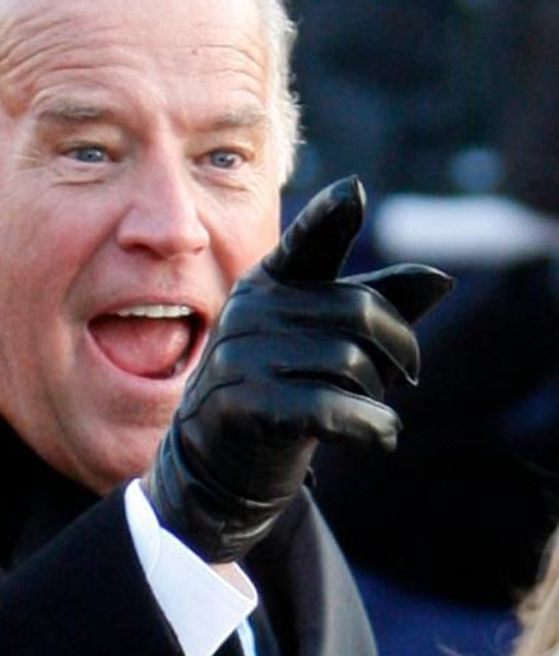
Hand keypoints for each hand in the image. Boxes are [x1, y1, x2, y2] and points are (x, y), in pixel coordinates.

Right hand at [144, 177, 452, 562]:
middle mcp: (250, 310)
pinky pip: (334, 406)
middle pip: (360, 313)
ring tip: (364, 412)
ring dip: (378, 396)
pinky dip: (373, 427)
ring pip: (352, 362)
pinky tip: (381, 437)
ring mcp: (241, 356)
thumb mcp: (322, 342)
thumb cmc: (281, 390)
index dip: (330, 216)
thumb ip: (377, 306)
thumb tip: (440, 279)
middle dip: (397, 351)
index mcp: (268, 284)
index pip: (306, 242)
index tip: (352, 193)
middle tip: (399, 379)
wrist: (215, 463)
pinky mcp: (246, 404)